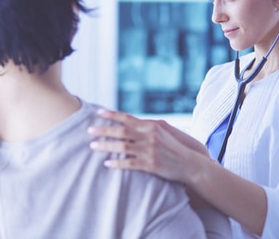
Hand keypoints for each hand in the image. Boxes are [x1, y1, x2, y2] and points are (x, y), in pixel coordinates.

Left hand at [88, 109, 209, 183]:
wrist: (190, 164)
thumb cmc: (174, 147)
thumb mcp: (162, 131)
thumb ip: (146, 126)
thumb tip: (128, 121)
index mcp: (151, 126)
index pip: (128, 118)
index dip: (112, 115)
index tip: (98, 113)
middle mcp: (150, 136)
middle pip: (122, 131)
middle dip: (104, 130)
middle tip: (89, 130)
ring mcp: (150, 151)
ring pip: (123, 147)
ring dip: (106, 146)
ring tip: (93, 145)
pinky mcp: (151, 165)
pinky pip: (130, 163)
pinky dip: (117, 163)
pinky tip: (107, 163)